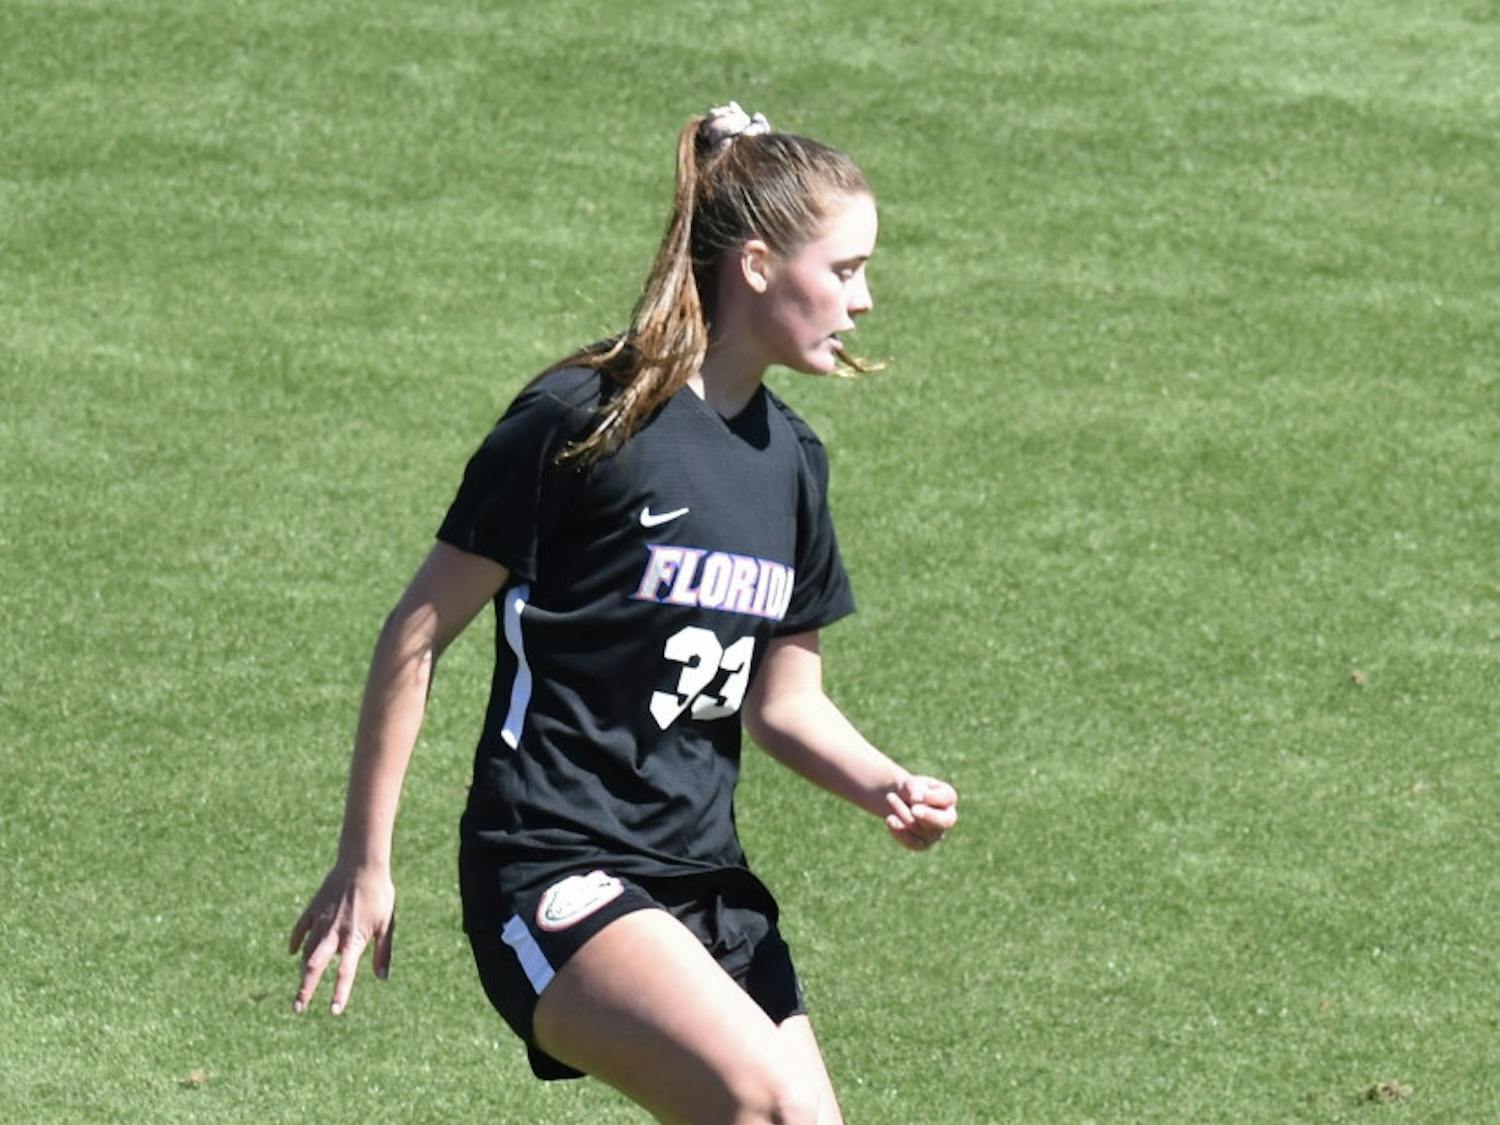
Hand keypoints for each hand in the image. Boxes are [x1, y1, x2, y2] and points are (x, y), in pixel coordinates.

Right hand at [288, 862, 395, 1014]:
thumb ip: (383, 952)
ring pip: (306, 950)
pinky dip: (296, 942)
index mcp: (354, 938)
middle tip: (297, 1008)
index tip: (334, 1011)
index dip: (340, 993)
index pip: (345, 972)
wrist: (362, 863)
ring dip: (303, 969)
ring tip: (302, 985)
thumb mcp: (387, 924)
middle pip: (315, 966)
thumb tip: (382, 978)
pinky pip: (300, 929)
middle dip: (305, 988)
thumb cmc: (380, 894)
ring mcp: (321, 921)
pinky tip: (294, 952)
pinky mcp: (313, 908)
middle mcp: (334, 933)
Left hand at [884, 775, 957, 850]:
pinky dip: (899, 831)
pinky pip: (913, 843)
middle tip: (914, 810)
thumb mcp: (911, 783)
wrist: (898, 800)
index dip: (931, 798)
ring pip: (922, 829)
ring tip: (890, 797)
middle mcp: (947, 817)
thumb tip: (916, 800)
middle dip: (928, 816)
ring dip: (903, 813)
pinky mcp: (923, 844)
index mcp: (949, 797)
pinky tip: (890, 819)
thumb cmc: (909, 789)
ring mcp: (937, 833)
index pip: (946, 798)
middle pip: (945, 821)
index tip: (914, 796)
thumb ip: (915, 788)